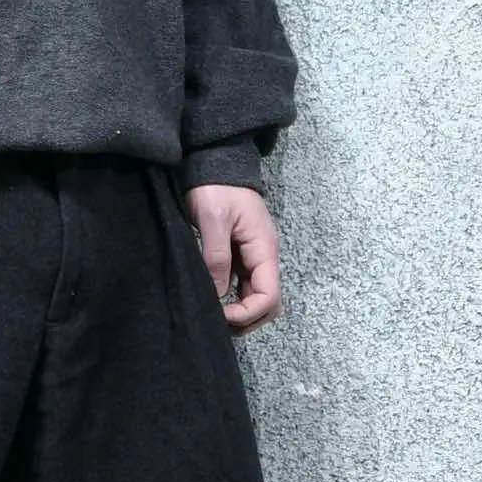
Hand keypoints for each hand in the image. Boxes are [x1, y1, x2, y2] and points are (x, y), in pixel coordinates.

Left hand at [180, 183, 281, 335]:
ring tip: (213, 313)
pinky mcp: (240, 252)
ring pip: (255, 295)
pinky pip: (243, 283)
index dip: (248, 313)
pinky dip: (232, 296)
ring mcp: (253, 254)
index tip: (221, 315)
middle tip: (216, 321)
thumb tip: (217, 294)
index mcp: (263, 248)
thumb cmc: (215, 185)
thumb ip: (217, 256)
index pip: (269, 296)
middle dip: (246, 318)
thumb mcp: (213, 219)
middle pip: (267, 302)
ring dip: (239, 310)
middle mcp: (263, 255)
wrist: (215, 161)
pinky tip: (212, 297)